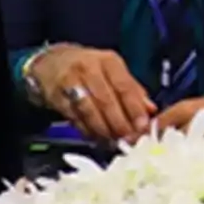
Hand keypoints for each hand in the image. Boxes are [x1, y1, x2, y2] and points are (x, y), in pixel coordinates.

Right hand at [31, 44, 154, 142]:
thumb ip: (133, 89)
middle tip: (129, 139)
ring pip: (89, 111)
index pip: (124, 86)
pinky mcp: (56, 96)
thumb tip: (151, 109)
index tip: (143, 126)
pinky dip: (87, 131)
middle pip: (106, 100)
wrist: (52, 63)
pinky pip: (74, 117)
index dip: (134, 108)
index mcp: (109, 61)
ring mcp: (70, 82)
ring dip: (103, 130)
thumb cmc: (91, 69)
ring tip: (114, 142)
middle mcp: (89, 68)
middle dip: (119, 123)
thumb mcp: (114, 71)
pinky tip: (96, 139)